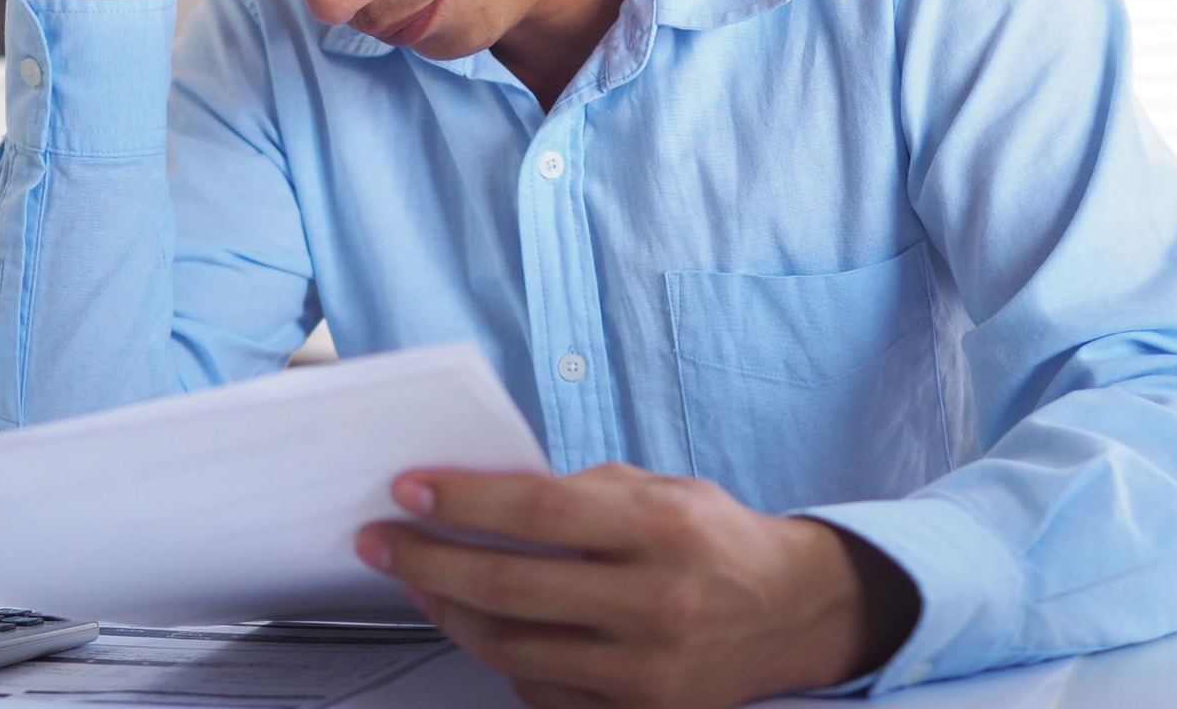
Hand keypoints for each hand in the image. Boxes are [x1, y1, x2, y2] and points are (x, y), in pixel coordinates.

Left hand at [355, 464, 918, 708]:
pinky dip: (498, 654)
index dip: (462, 501)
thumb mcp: (659, 488)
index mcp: (662, 528)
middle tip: (380, 541)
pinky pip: (540, 688)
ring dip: (447, 609)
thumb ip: (578, 493)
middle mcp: (656, 603)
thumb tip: (480, 498)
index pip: (538, 510)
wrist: (795, 614)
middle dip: (427, 561)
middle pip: (509, 585)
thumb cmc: (716, 538)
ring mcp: (648, 670)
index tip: (408, 490)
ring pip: (511, 645)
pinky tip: (475, 622)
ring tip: (415, 579)